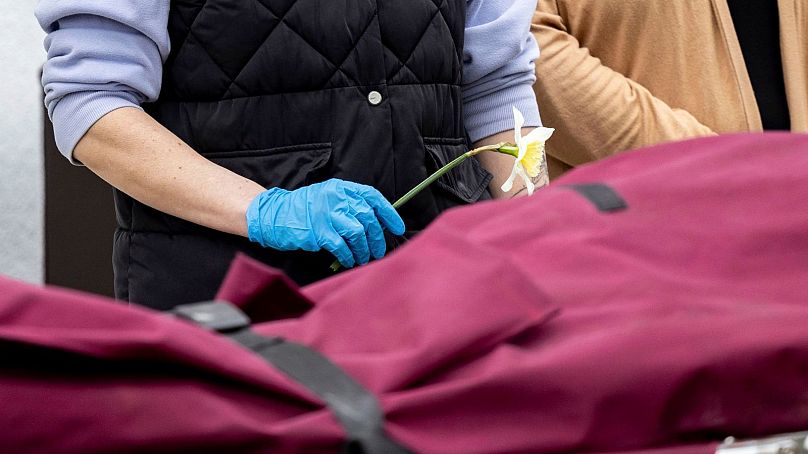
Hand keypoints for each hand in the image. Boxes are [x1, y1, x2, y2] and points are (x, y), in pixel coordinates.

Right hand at [246, 179, 404, 267]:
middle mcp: (336, 198)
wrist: (276, 215)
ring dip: (364, 249)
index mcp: (341, 188)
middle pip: (368, 218)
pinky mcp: (318, 232)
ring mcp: (327, 214)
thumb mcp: (328, 197)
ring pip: (357, 233)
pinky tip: (349, 261)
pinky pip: (342, 246)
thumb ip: (349, 205)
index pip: (372, 198)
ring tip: (363, 258)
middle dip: (377, 238)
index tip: (398, 228)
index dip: (388, 213)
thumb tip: (375, 224)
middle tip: (378, 251)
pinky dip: (348, 256)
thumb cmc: (304, 210)